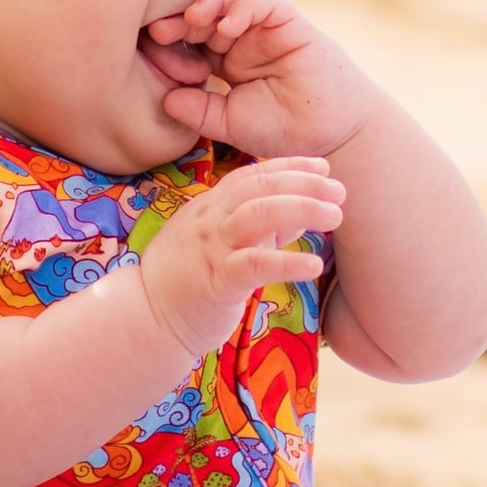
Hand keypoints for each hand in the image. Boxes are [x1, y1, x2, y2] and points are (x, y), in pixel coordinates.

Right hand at [138, 157, 344, 357]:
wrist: (147, 320)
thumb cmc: (184, 283)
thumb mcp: (216, 245)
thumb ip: (254, 230)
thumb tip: (297, 219)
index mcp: (208, 208)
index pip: (252, 175)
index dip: (290, 166)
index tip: (322, 166)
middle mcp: (210, 221)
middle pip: (261, 187)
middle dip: (304, 184)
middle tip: (339, 191)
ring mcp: (212, 250)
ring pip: (260, 215)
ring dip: (302, 210)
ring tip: (335, 217)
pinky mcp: (217, 282)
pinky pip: (255, 265)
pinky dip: (287, 262)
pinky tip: (313, 265)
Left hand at [145, 0, 374, 158]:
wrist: (329, 134)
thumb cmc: (282, 129)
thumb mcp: (228, 123)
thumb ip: (198, 111)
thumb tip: (164, 99)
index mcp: (221, 59)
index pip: (187, 37)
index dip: (168, 40)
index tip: (150, 50)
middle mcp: (240, 37)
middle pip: (202, 11)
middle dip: (179, 17)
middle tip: (161, 30)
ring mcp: (263, 27)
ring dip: (207, 4)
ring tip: (194, 21)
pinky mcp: (288, 21)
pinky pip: (261, 0)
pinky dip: (241, 5)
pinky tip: (228, 26)